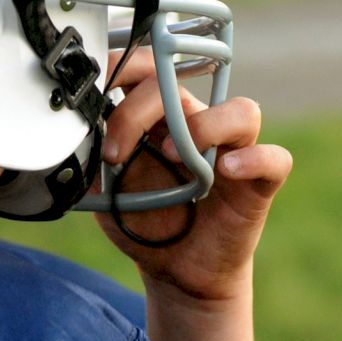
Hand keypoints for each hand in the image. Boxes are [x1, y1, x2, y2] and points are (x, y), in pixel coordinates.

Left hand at [96, 49, 291, 303]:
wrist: (176, 271)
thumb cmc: (144, 221)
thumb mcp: (103, 187)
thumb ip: (89, 155)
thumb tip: (67, 129)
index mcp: (162, 116)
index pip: (149, 68)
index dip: (120, 71)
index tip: (89, 97)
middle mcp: (201, 123)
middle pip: (181, 86)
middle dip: (139, 109)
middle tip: (115, 151)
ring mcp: (234, 150)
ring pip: (241, 111)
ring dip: (204, 127)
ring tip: (173, 157)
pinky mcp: (259, 182)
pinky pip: (274, 158)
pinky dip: (254, 159)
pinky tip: (225, 172)